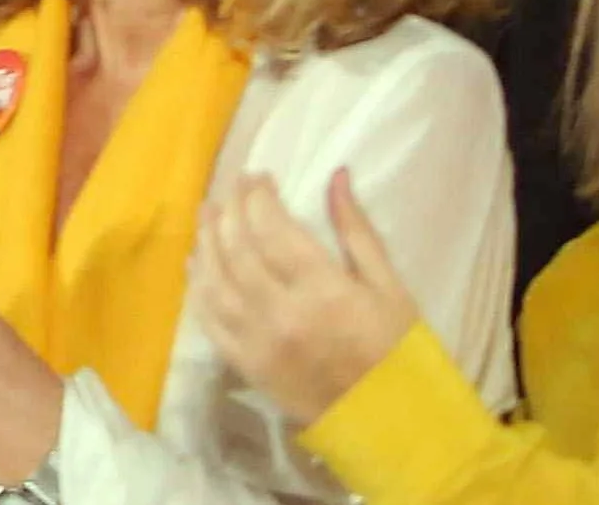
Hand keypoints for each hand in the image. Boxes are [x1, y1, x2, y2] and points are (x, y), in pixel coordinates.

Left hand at [197, 168, 422, 429]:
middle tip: (232, 188)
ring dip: (206, 241)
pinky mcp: (245, 365)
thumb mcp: (391, 288)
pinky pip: (208, 319)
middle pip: (238, 248)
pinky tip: (198, 262)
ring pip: (215, 280)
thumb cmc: (399, 352)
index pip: (273, 229)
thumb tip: (335, 175)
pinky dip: (198, 285)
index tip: (258, 177)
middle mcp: (284, 314)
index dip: (259, 196)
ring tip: (208, 213)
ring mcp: (259, 342)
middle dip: (231, 209)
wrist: (392, 422)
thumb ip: (357, 232)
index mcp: (325, 292)